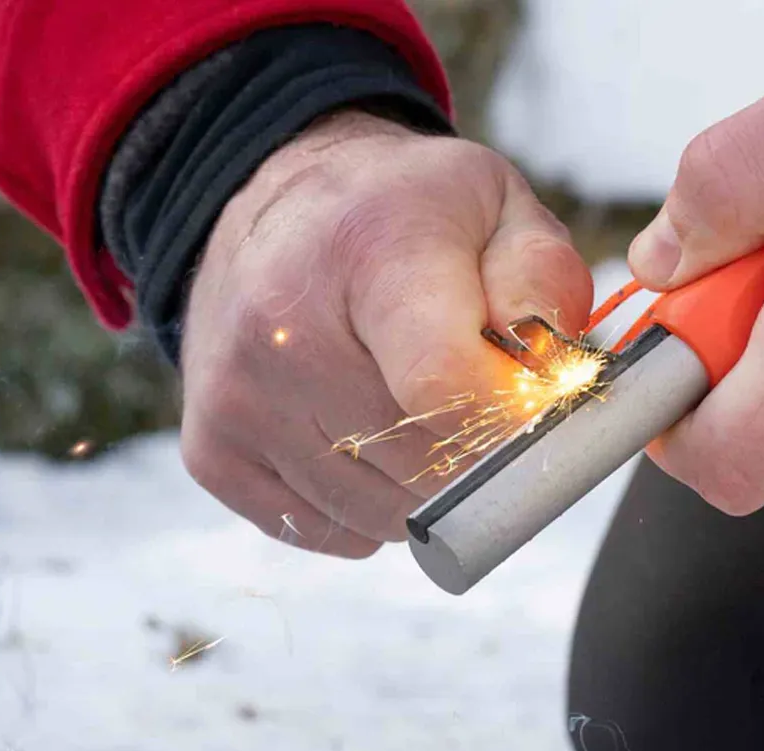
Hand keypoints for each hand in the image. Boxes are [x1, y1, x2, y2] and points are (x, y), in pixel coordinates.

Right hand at [179, 111, 591, 555]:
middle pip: (422, 467)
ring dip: (420, 493)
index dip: (506, 424)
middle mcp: (282, 330)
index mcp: (370, 250)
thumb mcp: (494, 208)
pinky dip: (361, 510)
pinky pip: (323, 531)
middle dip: (475, 461)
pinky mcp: (212, 453)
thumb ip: (544, 286)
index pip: (446, 387)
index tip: (525, 414)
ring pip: (378, 518)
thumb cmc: (398, 218)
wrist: (270, 211)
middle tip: (476, 412)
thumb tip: (551, 387)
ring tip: (412, 417)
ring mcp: (237, 400)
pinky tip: (360, 442)